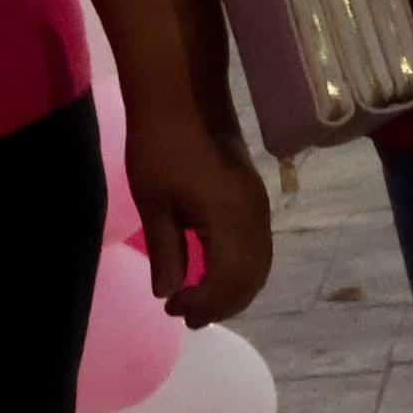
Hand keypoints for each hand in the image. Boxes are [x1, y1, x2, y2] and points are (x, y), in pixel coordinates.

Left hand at [127, 120, 272, 327]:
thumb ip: (165, 253)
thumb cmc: (159, 146)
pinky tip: (214, 271)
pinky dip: (241, 269)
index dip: (204, 305)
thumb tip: (168, 294)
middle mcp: (254, 219)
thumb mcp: (154, 204)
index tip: (173, 311)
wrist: (182, 95)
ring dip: (234, 289)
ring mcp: (258, 207)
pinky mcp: (254, 197)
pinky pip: (258, 247)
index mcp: (230, 222)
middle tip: (186, 316)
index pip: (227, 283)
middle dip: (222, 304)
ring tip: (199, 300)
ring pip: (259, 265)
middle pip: (251, 279)